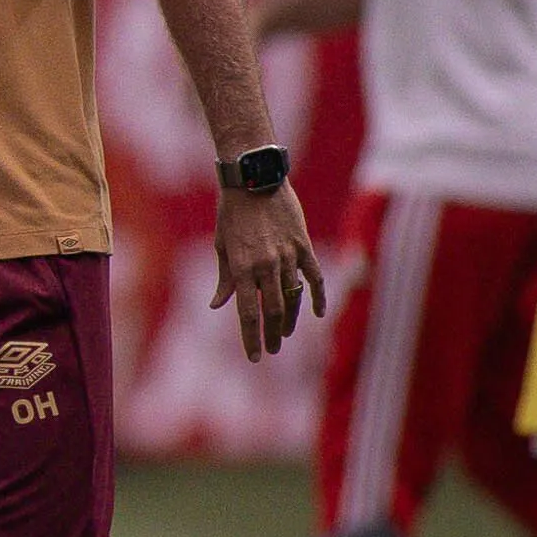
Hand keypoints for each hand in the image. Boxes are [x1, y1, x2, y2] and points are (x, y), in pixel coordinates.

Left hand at [210, 183, 327, 359]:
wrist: (254, 179)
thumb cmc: (231, 212)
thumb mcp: (221, 245)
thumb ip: (225, 278)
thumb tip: (218, 305)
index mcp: (241, 268)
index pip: (247, 312)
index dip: (251, 337)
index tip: (255, 357)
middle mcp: (266, 266)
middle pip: (273, 310)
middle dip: (272, 334)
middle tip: (271, 350)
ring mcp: (287, 256)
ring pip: (293, 297)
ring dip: (290, 320)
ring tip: (286, 335)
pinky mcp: (304, 245)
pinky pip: (314, 276)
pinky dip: (318, 296)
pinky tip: (318, 313)